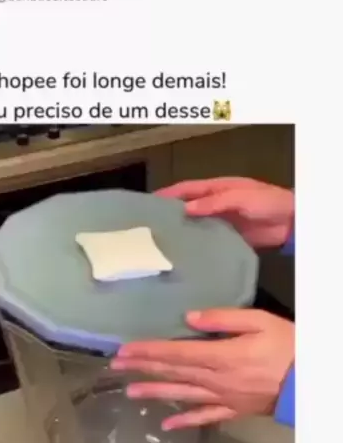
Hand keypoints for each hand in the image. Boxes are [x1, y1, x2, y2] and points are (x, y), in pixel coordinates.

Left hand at [111, 309, 294, 428]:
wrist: (311, 382)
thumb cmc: (287, 345)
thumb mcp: (259, 321)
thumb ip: (223, 318)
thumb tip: (190, 318)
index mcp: (220, 356)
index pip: (176, 353)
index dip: (148, 351)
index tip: (125, 350)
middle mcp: (216, 380)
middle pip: (173, 372)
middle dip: (143, 368)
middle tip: (116, 366)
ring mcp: (223, 398)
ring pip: (182, 395)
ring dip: (155, 393)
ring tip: (129, 392)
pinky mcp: (233, 411)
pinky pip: (205, 417)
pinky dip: (185, 421)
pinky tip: (166, 424)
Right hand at [157, 177, 293, 248]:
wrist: (292, 222)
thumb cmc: (267, 202)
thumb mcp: (240, 197)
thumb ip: (214, 202)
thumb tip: (186, 209)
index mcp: (218, 188)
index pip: (188, 189)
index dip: (169, 193)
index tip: (150, 202)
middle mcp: (216, 203)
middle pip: (189, 207)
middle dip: (171, 213)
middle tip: (151, 225)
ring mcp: (222, 221)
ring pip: (197, 224)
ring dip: (183, 230)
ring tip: (162, 242)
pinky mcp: (229, 237)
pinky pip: (210, 239)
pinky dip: (198, 244)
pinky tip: (186, 254)